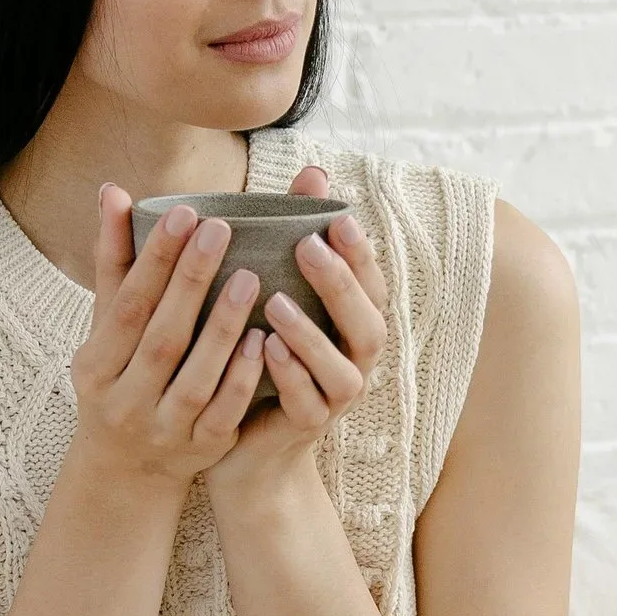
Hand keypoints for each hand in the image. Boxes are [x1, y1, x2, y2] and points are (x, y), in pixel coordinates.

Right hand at [68, 188, 268, 499]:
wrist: (125, 472)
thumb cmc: (118, 380)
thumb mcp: (106, 330)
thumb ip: (116, 263)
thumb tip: (113, 192)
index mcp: (96, 365)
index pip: (127, 304)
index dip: (155, 260)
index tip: (184, 212)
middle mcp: (125, 399)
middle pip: (160, 337)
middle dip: (189, 282)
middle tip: (221, 228)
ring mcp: (164, 428)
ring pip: (195, 377)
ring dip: (222, 328)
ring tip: (252, 278)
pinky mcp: (201, 448)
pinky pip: (224, 412)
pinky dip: (241, 377)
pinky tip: (262, 340)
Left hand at [205, 162, 390, 516]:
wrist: (245, 444)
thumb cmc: (262, 352)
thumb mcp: (277, 291)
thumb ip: (295, 237)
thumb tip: (313, 171)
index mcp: (352, 323)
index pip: (371, 282)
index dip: (361, 252)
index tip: (339, 216)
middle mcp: (355, 359)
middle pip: (368, 322)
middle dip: (340, 284)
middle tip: (309, 248)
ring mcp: (336, 398)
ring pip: (340, 367)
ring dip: (310, 333)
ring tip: (276, 303)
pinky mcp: (307, 428)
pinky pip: (306, 404)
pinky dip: (289, 376)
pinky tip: (262, 350)